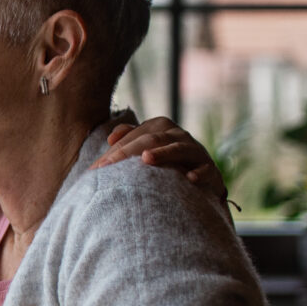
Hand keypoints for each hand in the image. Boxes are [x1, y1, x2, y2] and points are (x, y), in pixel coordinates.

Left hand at [92, 116, 227, 201]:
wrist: (202, 176)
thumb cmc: (167, 162)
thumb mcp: (148, 146)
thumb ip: (129, 139)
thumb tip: (110, 138)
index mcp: (160, 127)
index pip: (134, 136)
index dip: (115, 151)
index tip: (97, 169)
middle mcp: (177, 134)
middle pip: (151, 140)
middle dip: (128, 153)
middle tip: (109, 167)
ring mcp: (195, 150)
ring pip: (178, 149)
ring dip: (164, 153)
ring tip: (147, 158)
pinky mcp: (209, 167)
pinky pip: (205, 169)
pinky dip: (198, 173)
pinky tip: (190, 178)